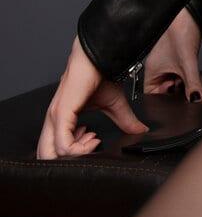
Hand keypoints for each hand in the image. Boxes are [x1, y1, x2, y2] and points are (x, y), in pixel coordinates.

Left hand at [36, 36, 149, 159]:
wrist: (99, 56)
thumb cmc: (101, 74)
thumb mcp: (114, 104)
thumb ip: (123, 121)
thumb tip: (140, 130)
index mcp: (60, 117)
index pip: (53, 147)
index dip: (73, 152)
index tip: (95, 141)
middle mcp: (53, 118)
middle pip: (46, 154)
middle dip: (70, 159)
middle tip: (93, 145)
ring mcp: (54, 116)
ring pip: (51, 153)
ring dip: (77, 154)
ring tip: (95, 140)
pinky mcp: (61, 113)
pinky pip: (63, 144)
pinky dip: (79, 149)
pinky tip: (94, 138)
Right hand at [142, 6, 201, 101]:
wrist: (190, 14)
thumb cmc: (179, 32)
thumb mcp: (187, 64)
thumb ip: (192, 84)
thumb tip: (195, 100)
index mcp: (151, 71)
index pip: (152, 95)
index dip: (162, 102)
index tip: (174, 103)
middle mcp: (158, 68)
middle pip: (166, 91)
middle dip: (178, 93)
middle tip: (188, 91)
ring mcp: (168, 64)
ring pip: (176, 83)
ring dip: (186, 85)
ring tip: (194, 81)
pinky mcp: (178, 59)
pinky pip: (182, 74)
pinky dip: (190, 77)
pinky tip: (196, 76)